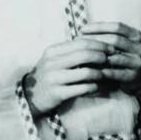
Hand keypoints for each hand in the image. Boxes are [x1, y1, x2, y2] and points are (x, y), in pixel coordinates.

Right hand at [23, 28, 138, 114]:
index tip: (111, 48)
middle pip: (84, 55)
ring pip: (86, 72)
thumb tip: (97, 44)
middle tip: (110, 60)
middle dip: (102, 57)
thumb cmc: (48, 76)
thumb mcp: (54, 60)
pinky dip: (94, 87)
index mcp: (53, 51)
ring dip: (100, 74)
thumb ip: (71, 51)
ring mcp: (54, 79)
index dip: (99, 44)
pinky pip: (83, 88)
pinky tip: (98, 87)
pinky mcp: (58, 94)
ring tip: (105, 75)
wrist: (30, 96)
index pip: (81, 42)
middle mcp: (52, 63)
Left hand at [80, 21, 140, 92]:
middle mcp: (140, 48)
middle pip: (115, 40)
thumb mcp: (125, 44)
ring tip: (82, 56)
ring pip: (113, 57)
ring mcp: (138, 62)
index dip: (99, 27)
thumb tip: (84, 31)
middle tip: (79, 43)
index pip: (117, 27)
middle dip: (94, 40)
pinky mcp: (133, 77)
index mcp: (137, 36)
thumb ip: (110, 37)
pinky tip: (89, 69)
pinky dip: (100, 70)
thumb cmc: (128, 58)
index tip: (83, 29)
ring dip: (96, 56)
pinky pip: (114, 73)